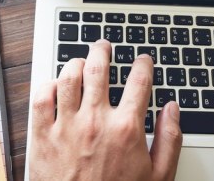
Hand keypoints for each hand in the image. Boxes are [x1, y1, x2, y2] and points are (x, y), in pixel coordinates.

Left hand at [29, 39, 182, 180]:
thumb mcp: (159, 177)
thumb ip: (170, 139)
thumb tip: (173, 109)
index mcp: (126, 128)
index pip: (139, 81)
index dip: (143, 64)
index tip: (143, 60)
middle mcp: (95, 120)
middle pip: (98, 68)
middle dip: (103, 50)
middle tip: (104, 46)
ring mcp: (66, 126)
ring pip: (68, 77)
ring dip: (75, 63)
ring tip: (80, 60)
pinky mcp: (42, 136)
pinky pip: (41, 98)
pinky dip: (47, 85)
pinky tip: (55, 84)